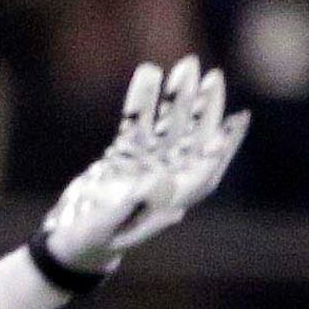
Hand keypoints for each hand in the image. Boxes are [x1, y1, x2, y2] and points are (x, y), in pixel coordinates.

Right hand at [40, 57, 247, 277]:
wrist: (71, 241)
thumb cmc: (91, 242)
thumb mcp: (108, 228)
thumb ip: (133, 206)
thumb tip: (160, 179)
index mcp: (171, 200)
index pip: (205, 169)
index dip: (223, 145)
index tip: (238, 119)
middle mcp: (165, 178)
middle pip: (193, 139)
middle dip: (203, 108)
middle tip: (212, 76)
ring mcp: (146, 162)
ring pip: (168, 125)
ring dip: (177, 97)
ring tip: (185, 66)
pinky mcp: (126, 154)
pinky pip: (137, 122)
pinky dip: (141, 100)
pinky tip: (147, 73)